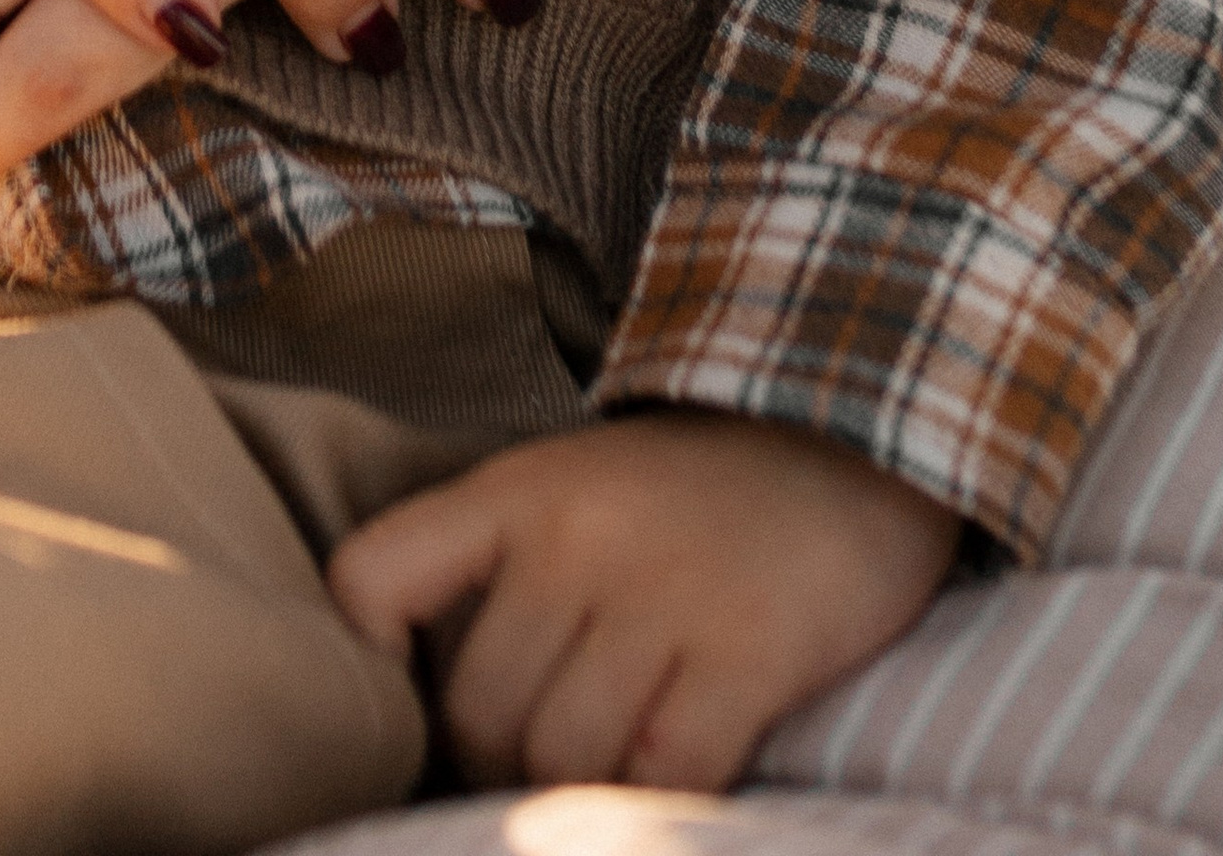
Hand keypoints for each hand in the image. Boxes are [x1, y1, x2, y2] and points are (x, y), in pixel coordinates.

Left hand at [329, 414, 958, 791]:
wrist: (852, 431)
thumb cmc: (693, 492)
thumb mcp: (571, 486)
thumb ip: (498, 569)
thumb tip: (427, 698)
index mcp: (514, 492)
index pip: (370, 581)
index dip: (371, 664)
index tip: (417, 700)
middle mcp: (574, 538)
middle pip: (480, 712)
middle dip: (503, 762)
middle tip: (547, 756)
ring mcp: (662, 593)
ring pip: (563, 755)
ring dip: (583, 788)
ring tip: (615, 764)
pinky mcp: (749, 649)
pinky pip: (667, 772)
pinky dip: (665, 791)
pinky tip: (683, 767)